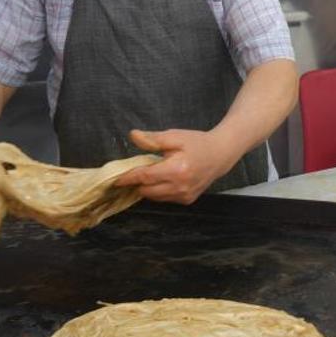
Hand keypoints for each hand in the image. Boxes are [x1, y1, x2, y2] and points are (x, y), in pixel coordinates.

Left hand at [114, 129, 237, 203]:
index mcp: (176, 170)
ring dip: (148, 187)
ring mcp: (184, 196)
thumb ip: (153, 139)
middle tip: (135, 171)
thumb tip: (133, 136)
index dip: (128, 178)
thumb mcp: (175, 136)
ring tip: (151, 173)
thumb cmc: (197, 143)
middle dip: (137, 182)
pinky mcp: (187, 200)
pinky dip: (159, 191)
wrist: (220, 155)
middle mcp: (180, 187)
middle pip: (146, 190)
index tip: (115, 179)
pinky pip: (165, 199)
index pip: (144, 177)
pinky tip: (163, 179)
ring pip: (154, 197)